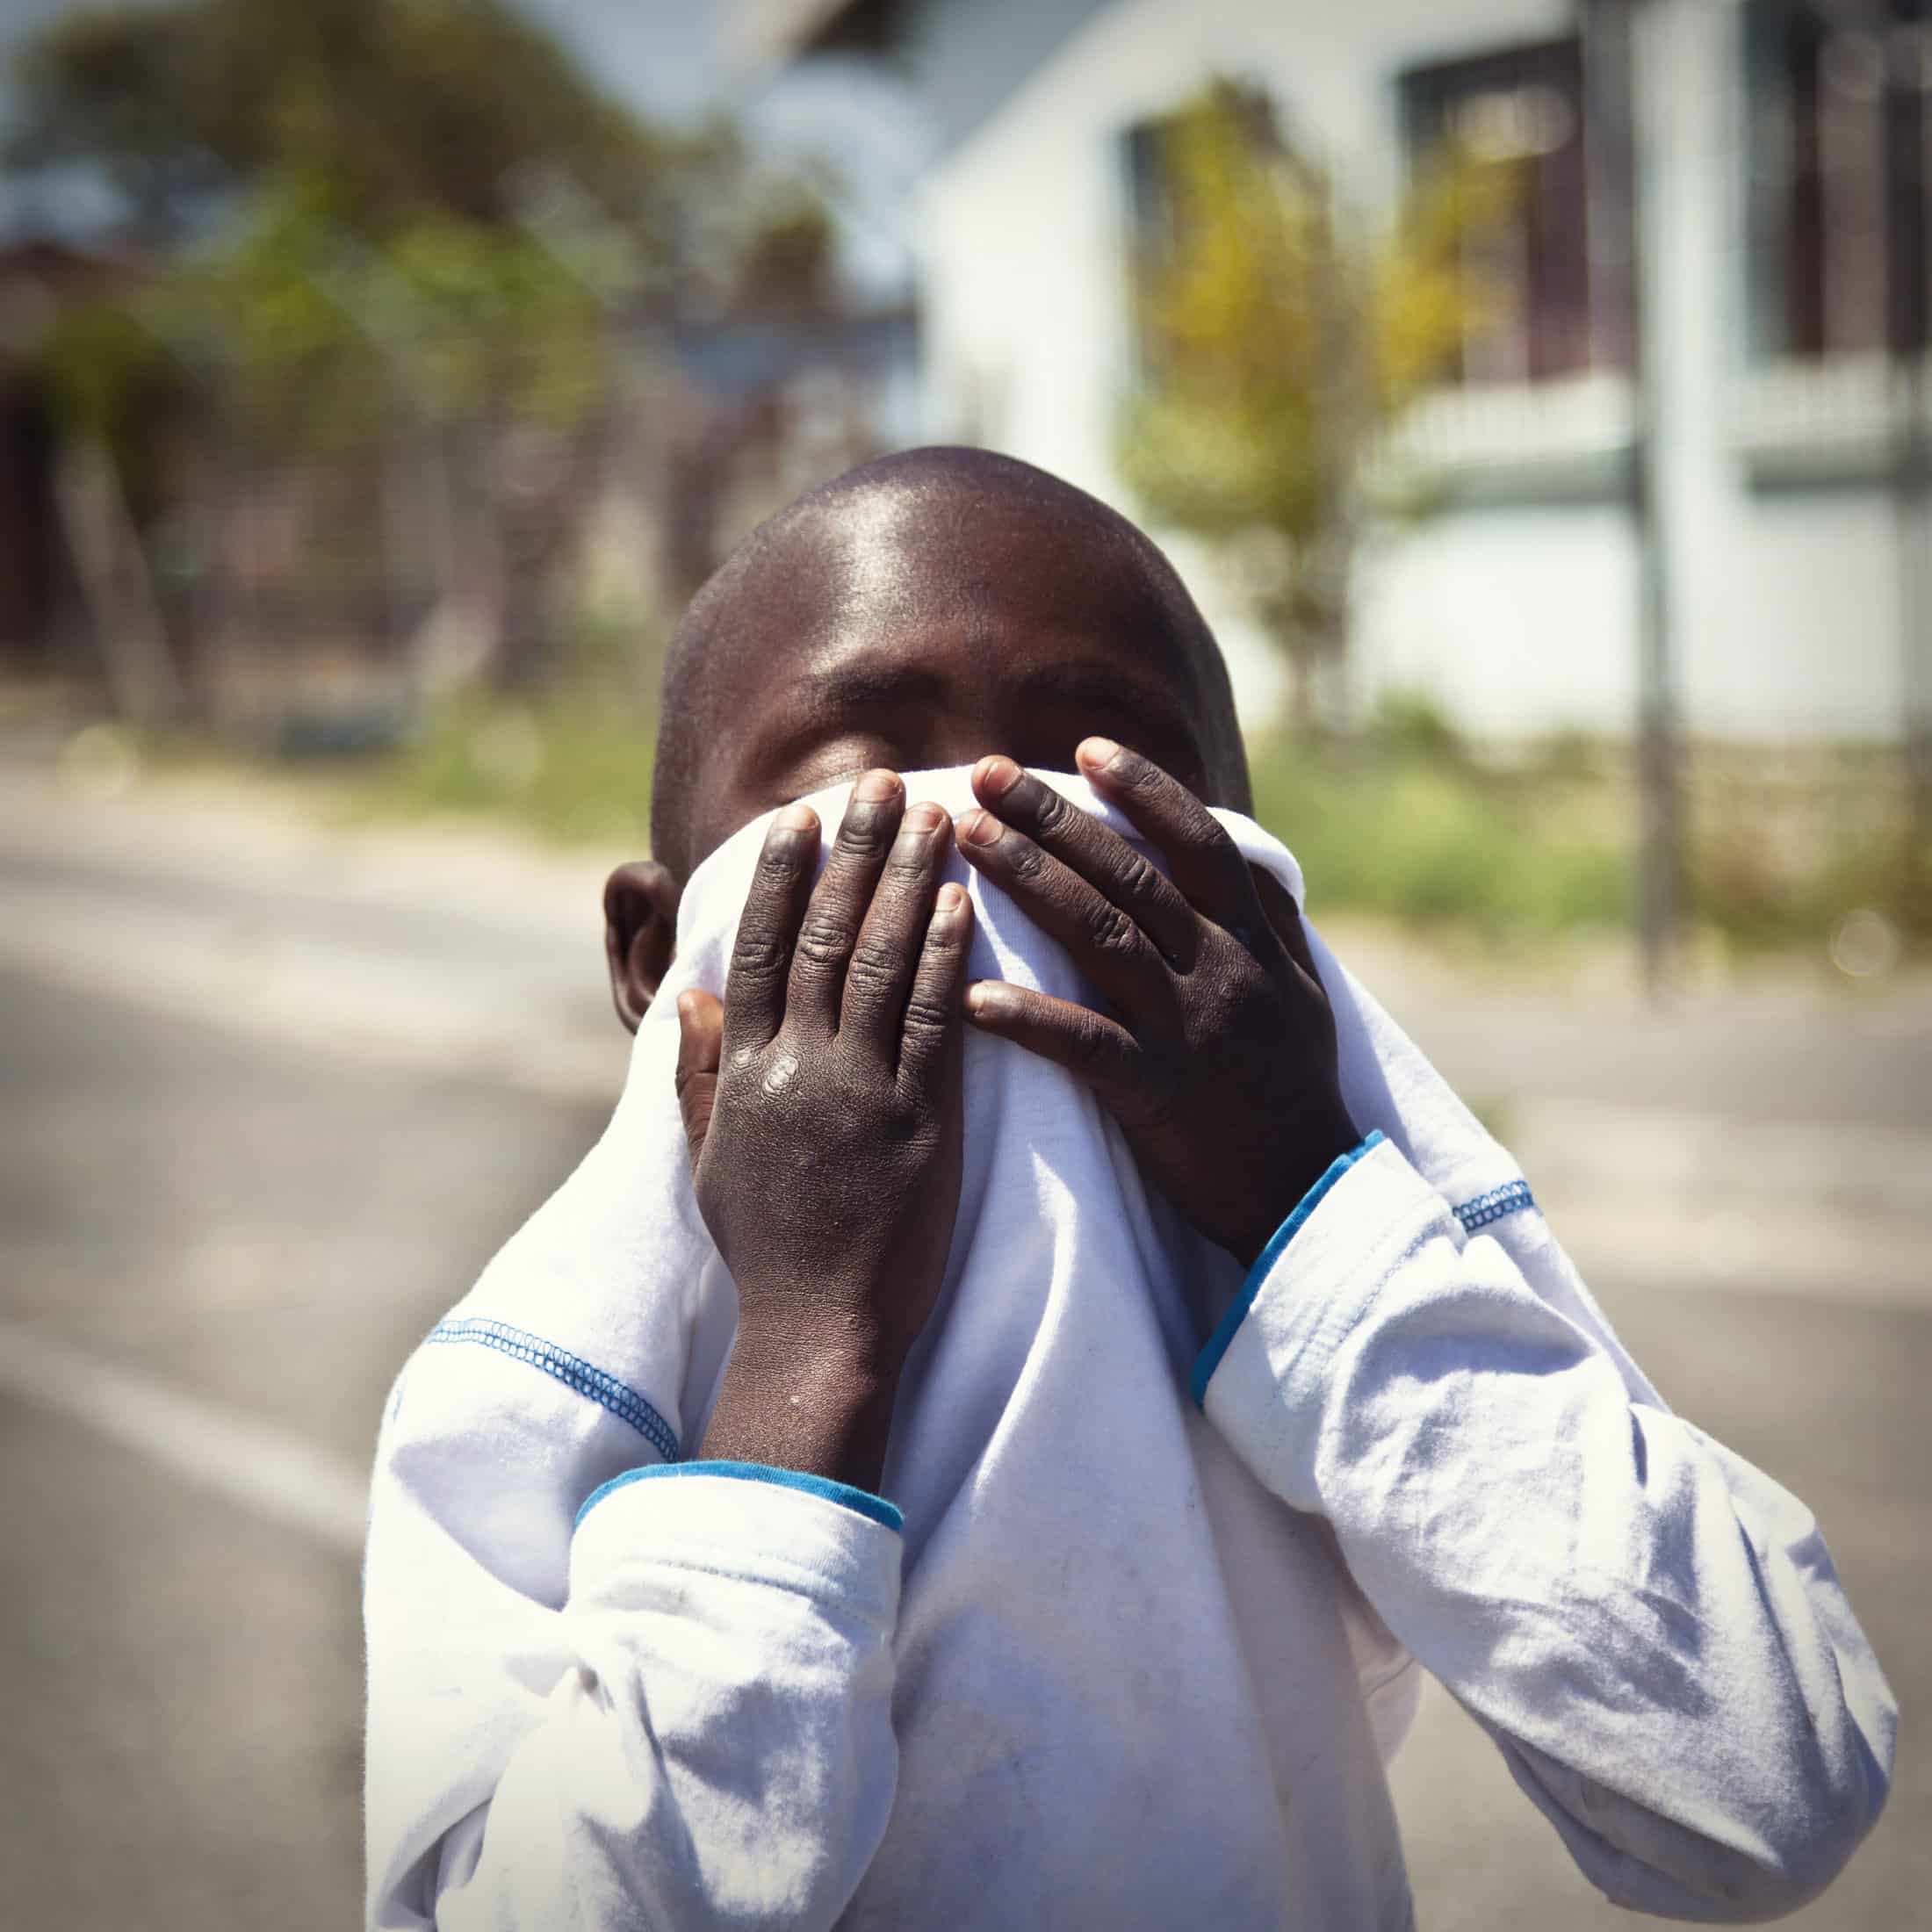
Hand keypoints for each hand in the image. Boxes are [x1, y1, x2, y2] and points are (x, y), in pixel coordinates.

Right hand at [673, 771, 972, 1493]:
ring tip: (933, 814)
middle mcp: (795, 1068)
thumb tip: (693, 995)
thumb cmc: (768, 1252)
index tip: (801, 818)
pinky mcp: (918, 1123)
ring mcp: (857, 1091)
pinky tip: (961, 901)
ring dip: (905, 880)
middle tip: (879, 782)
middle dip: (853, 852)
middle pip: (821, 936)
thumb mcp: (710, 1162)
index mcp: (744, 1072)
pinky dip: (943, 956)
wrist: (819, 1331)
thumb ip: (699, 1075)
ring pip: (878, 963)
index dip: (779, 877)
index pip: (758, 950)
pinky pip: (930, 1022)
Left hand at [955, 740, 1356, 1273]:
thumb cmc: (1297, 1088)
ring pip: (1101, 936)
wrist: (1309, 1194)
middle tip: (986, 773)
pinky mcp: (1156, 1093)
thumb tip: (1248, 855)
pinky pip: (1086, 1046)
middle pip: (1130, 873)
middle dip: (1054, 817)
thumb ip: (1273, 918)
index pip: (1197, 841)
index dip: (1144, 790)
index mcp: (1252, 940)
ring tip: (967, 840)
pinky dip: (1029, 1018)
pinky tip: (971, 995)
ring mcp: (1188, 1029)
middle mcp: (1221, 969)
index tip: (1087, 749)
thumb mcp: (1304, 990)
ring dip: (1029, 881)